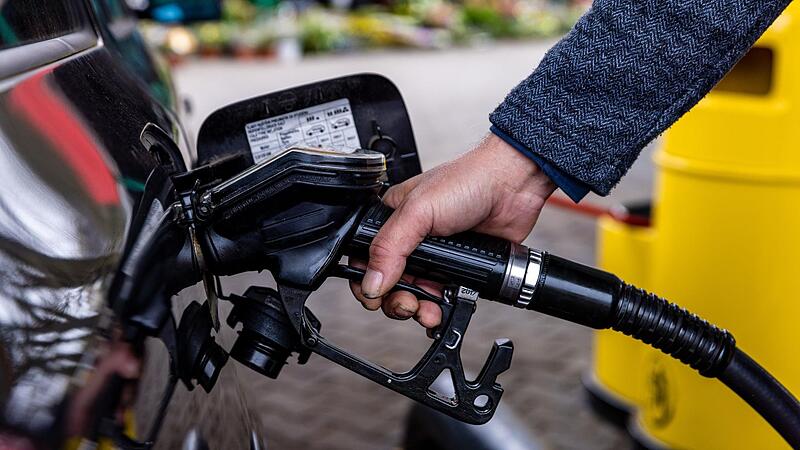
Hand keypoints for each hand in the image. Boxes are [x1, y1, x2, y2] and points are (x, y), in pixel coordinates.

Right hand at [349, 133, 555, 327]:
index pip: (366, 257)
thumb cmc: (467, 181)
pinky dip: (439, 309)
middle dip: (394, 300)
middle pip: (389, 283)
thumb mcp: (418, 211)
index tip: (374, 297)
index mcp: (393, 221)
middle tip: (407, 304)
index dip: (366, 281)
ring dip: (416, 309)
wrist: (512, 187)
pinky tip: (441, 311)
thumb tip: (371, 282)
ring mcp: (436, 257)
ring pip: (415, 295)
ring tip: (426, 311)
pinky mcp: (459, 269)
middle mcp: (412, 240)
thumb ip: (390, 247)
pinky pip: (442, 298)